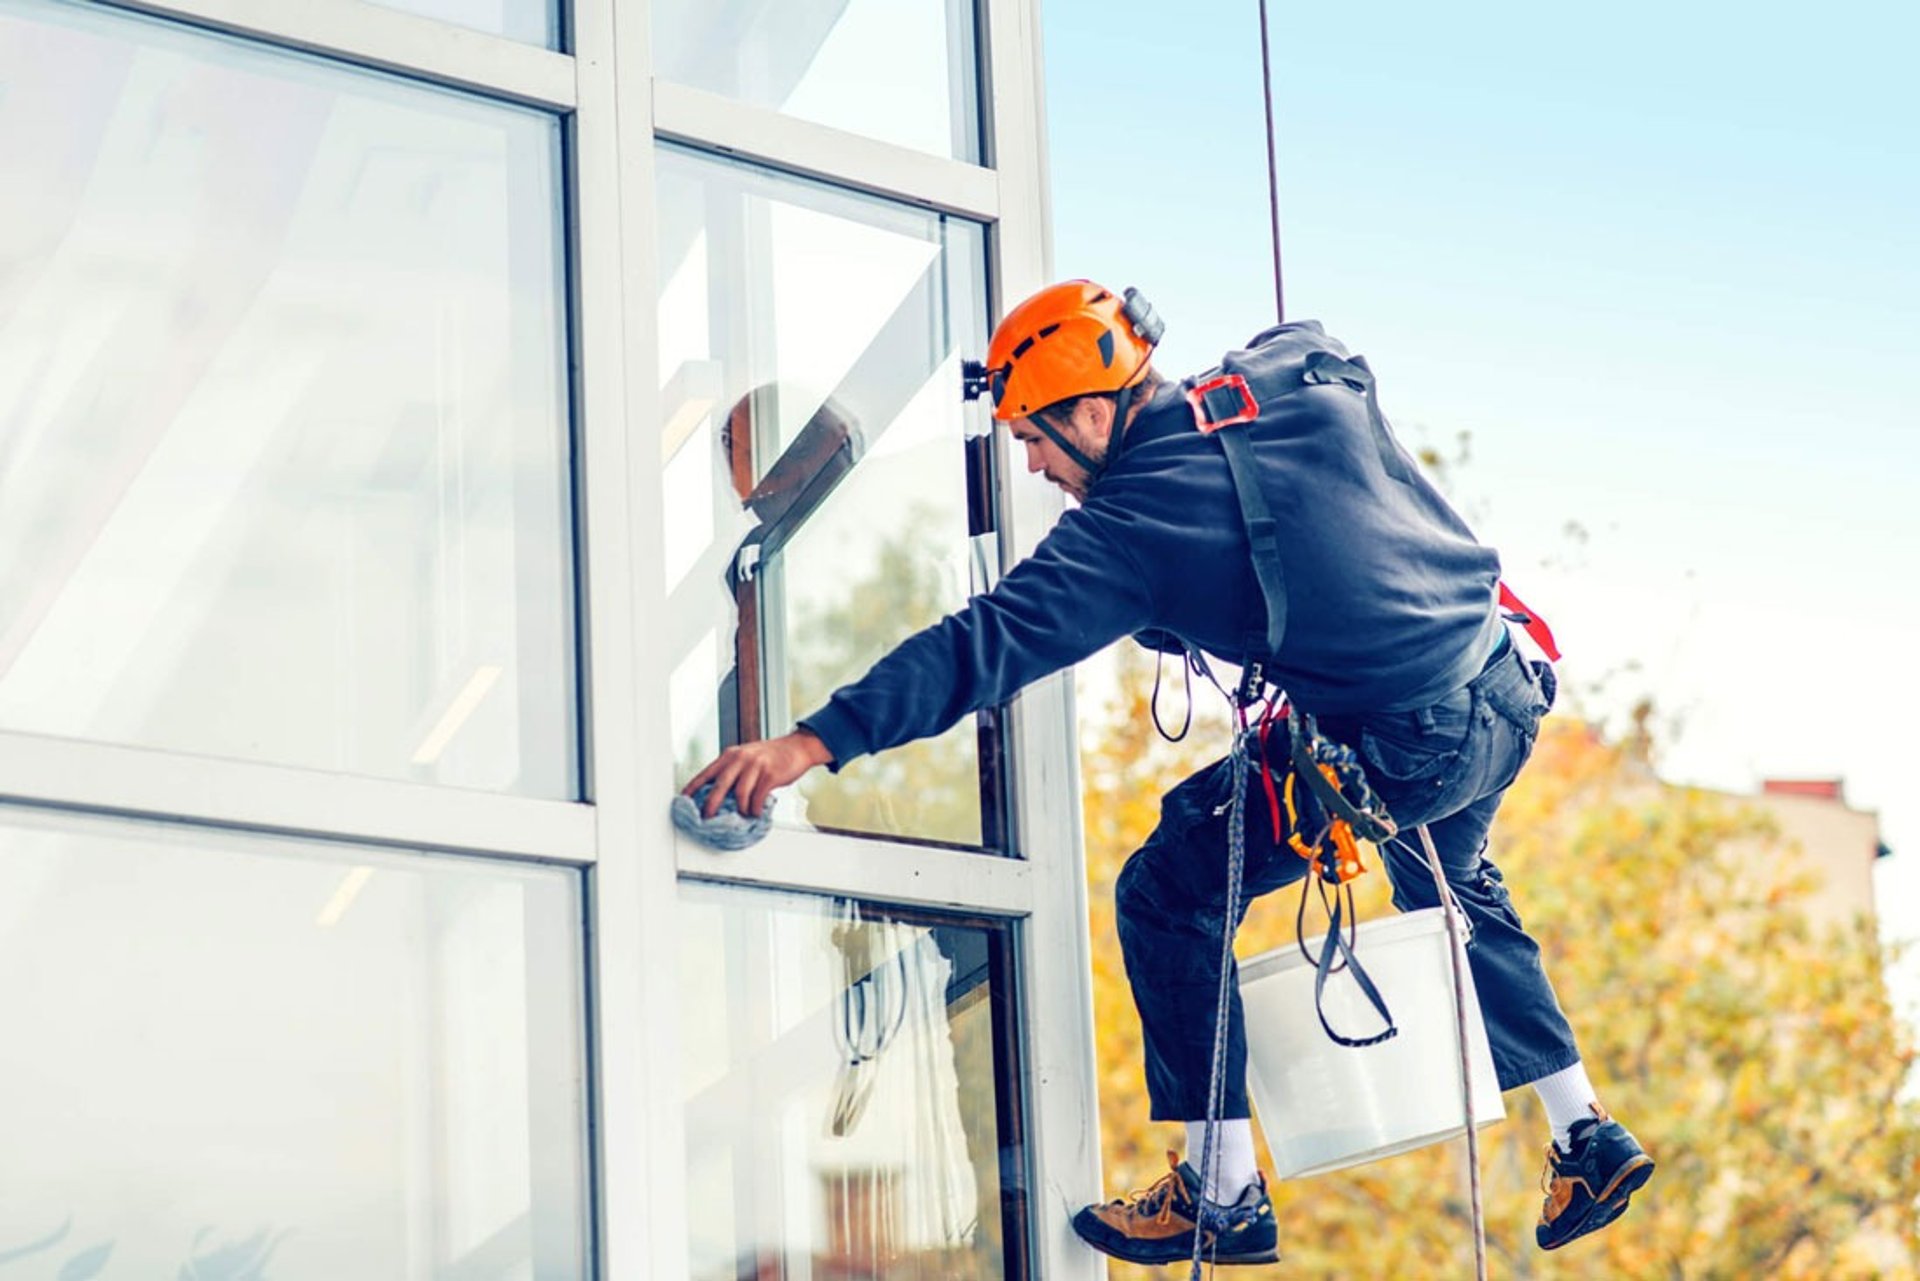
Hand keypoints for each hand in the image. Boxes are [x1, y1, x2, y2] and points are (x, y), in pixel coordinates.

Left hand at [684, 729, 833, 818]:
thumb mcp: (747, 757)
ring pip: (740, 794)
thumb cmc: (770, 756)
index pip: (706, 772)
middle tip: (706, 818)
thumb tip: (718, 795)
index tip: (683, 800)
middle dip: (710, 804)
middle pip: (720, 785)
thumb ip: (733, 771)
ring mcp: (756, 766)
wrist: (797, 747)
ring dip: (741, 809)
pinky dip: (755, 809)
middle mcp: (740, 758)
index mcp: (731, 755)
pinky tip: (756, 812)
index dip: (693, 787)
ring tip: (744, 813)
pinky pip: (757, 798)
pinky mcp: (770, 775)